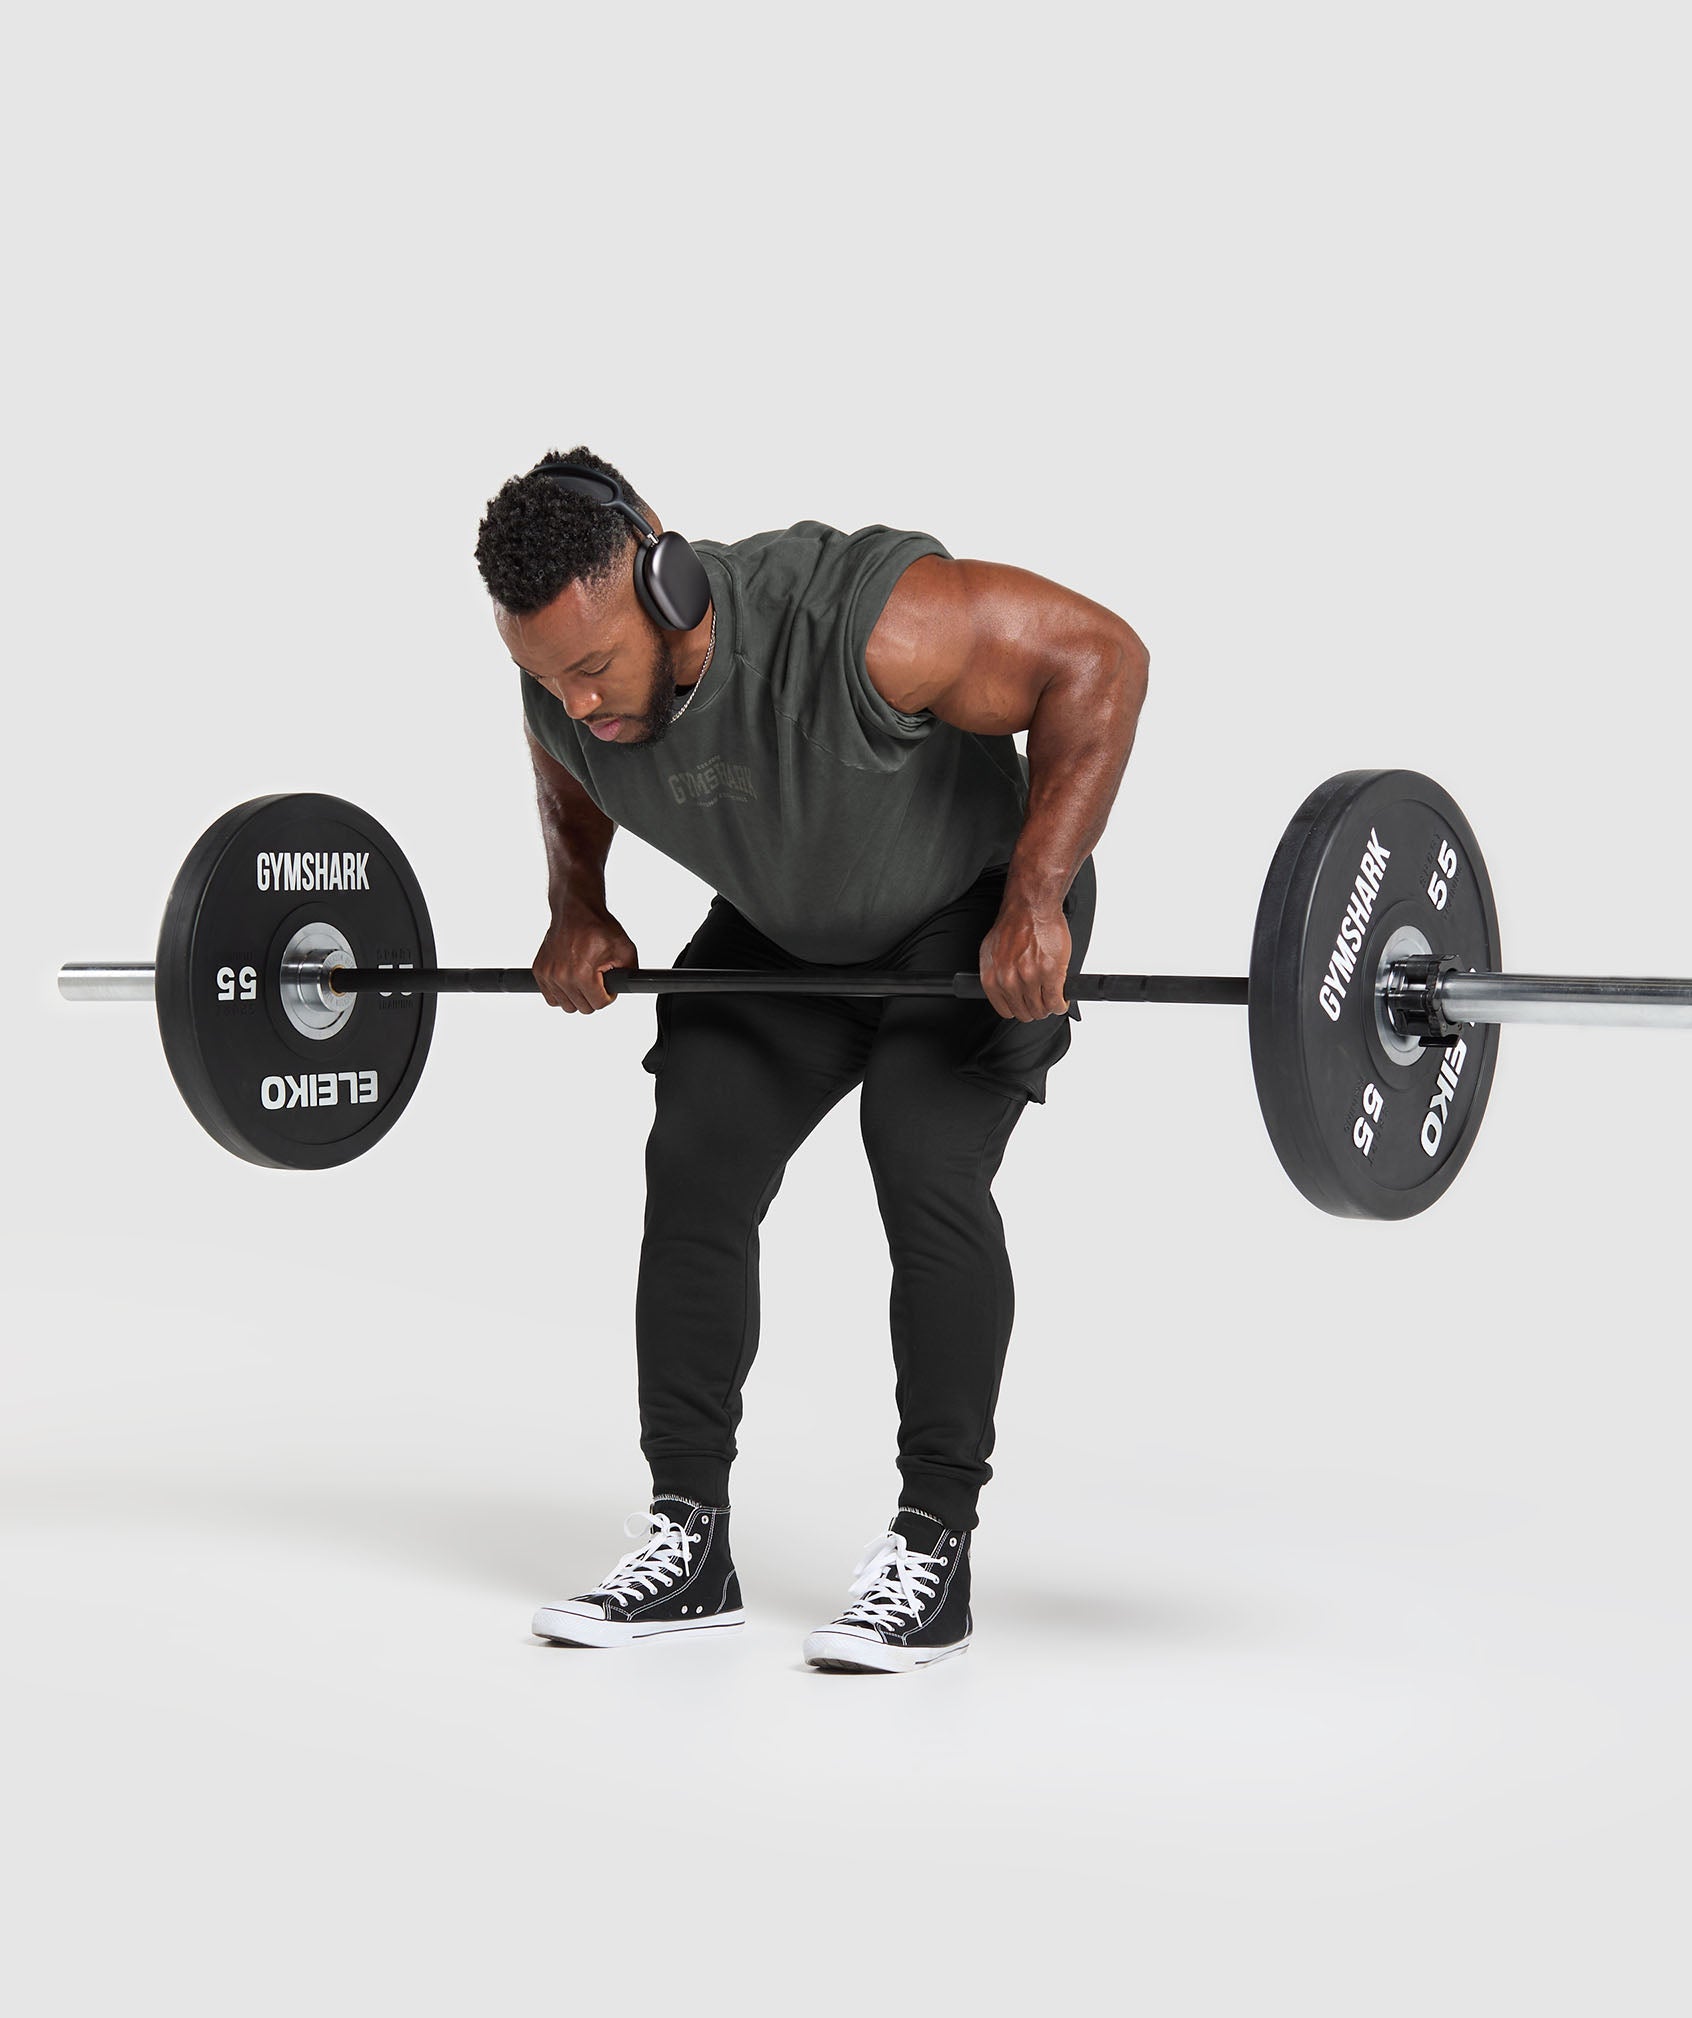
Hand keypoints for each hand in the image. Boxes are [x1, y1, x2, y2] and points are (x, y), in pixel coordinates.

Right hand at [532, 900, 639, 1012]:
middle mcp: (563, 977)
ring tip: (584, 978)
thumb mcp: (625, 950)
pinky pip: (551, 998)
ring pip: (567, 1005)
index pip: (599, 1004)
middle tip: (597, 979)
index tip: (607, 984)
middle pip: (583, 1008)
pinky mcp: (539, 972)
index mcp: (583, 974)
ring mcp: (549, 975)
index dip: (608, 995)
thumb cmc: (598, 927)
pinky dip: (561, 992)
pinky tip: (570, 979)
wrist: (576, 912)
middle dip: (593, 995)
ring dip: (577, 996)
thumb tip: (629, 988)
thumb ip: (629, 974)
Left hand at [979, 897, 1071, 1020]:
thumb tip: (1001, 990)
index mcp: (992, 978)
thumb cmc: (1014, 926)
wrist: (1031, 907)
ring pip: (1041, 1009)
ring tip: (1052, 998)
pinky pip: (1056, 1001)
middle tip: (1042, 1000)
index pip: (1005, 1010)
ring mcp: (1030, 977)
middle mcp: (1009, 980)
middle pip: (1025, 1013)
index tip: (1026, 1005)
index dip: (1019, 1009)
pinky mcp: (1050, 973)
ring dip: (1049, 1007)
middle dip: (1035, 1010)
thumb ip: (996, 974)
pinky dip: (1061, 1004)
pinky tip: (1062, 999)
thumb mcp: (992, 953)